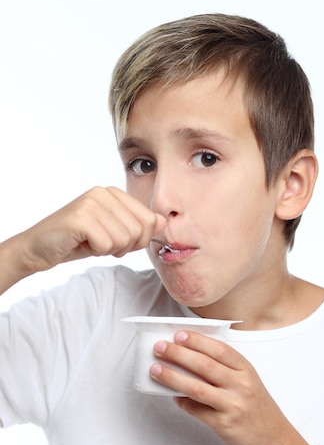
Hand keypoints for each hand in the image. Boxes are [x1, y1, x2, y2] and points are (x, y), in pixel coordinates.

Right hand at [18, 186, 165, 272]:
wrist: (38, 248)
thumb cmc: (76, 241)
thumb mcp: (113, 234)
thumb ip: (138, 226)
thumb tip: (163, 222)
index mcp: (114, 193)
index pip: (149, 220)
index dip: (138, 240)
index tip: (116, 241)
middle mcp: (103, 192)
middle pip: (140, 230)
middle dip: (124, 246)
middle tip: (101, 243)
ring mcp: (91, 202)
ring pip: (124, 238)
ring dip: (108, 249)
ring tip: (89, 242)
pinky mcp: (80, 217)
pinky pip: (106, 244)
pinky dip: (95, 251)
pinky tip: (81, 243)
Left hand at [151, 330, 287, 444]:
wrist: (275, 442)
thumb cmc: (258, 410)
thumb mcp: (248, 383)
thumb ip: (225, 371)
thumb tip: (190, 360)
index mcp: (247, 370)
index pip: (219, 349)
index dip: (198, 340)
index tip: (179, 334)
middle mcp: (241, 385)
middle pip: (205, 365)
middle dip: (179, 354)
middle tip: (159, 348)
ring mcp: (233, 405)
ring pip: (196, 387)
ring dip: (172, 377)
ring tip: (155, 370)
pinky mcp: (224, 424)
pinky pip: (197, 410)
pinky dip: (182, 402)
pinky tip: (172, 396)